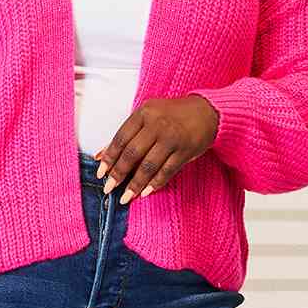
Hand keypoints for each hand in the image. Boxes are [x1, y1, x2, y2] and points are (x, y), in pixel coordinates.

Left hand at [93, 94, 219, 201]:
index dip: (109, 157)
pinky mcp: (185, 151)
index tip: (100, 173)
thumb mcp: (148, 116)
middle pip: (132, 153)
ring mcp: (172, 138)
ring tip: (126, 196)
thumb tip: (100, 155)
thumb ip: (126, 135)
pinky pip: (166, 171)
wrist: (207, 111)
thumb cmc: (172, 115)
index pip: (121, 138)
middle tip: (109, 188)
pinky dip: (155, 183)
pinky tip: (145, 192)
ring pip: (149, 165)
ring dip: (135, 184)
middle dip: (118, 173)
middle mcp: (157, 124)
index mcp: (144, 113)